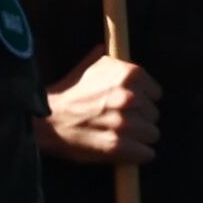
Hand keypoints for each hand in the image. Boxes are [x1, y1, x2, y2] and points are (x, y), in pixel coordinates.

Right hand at [40, 53, 160, 163]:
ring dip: (139, 138)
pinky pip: (146, 153)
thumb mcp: (86, 68)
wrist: (46, 120)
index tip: (130, 106)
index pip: (156, 93)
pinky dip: (138, 154)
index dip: (143, 100)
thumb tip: (108, 47)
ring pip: (152, 134)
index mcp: (128, 74)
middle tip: (120, 122)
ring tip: (120, 136)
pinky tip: (124, 150)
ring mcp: (125, 122)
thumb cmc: (67, 94)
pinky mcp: (118, 145)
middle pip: (154, 114)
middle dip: (141, 119)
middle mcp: (130, 96)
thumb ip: (104, 60)